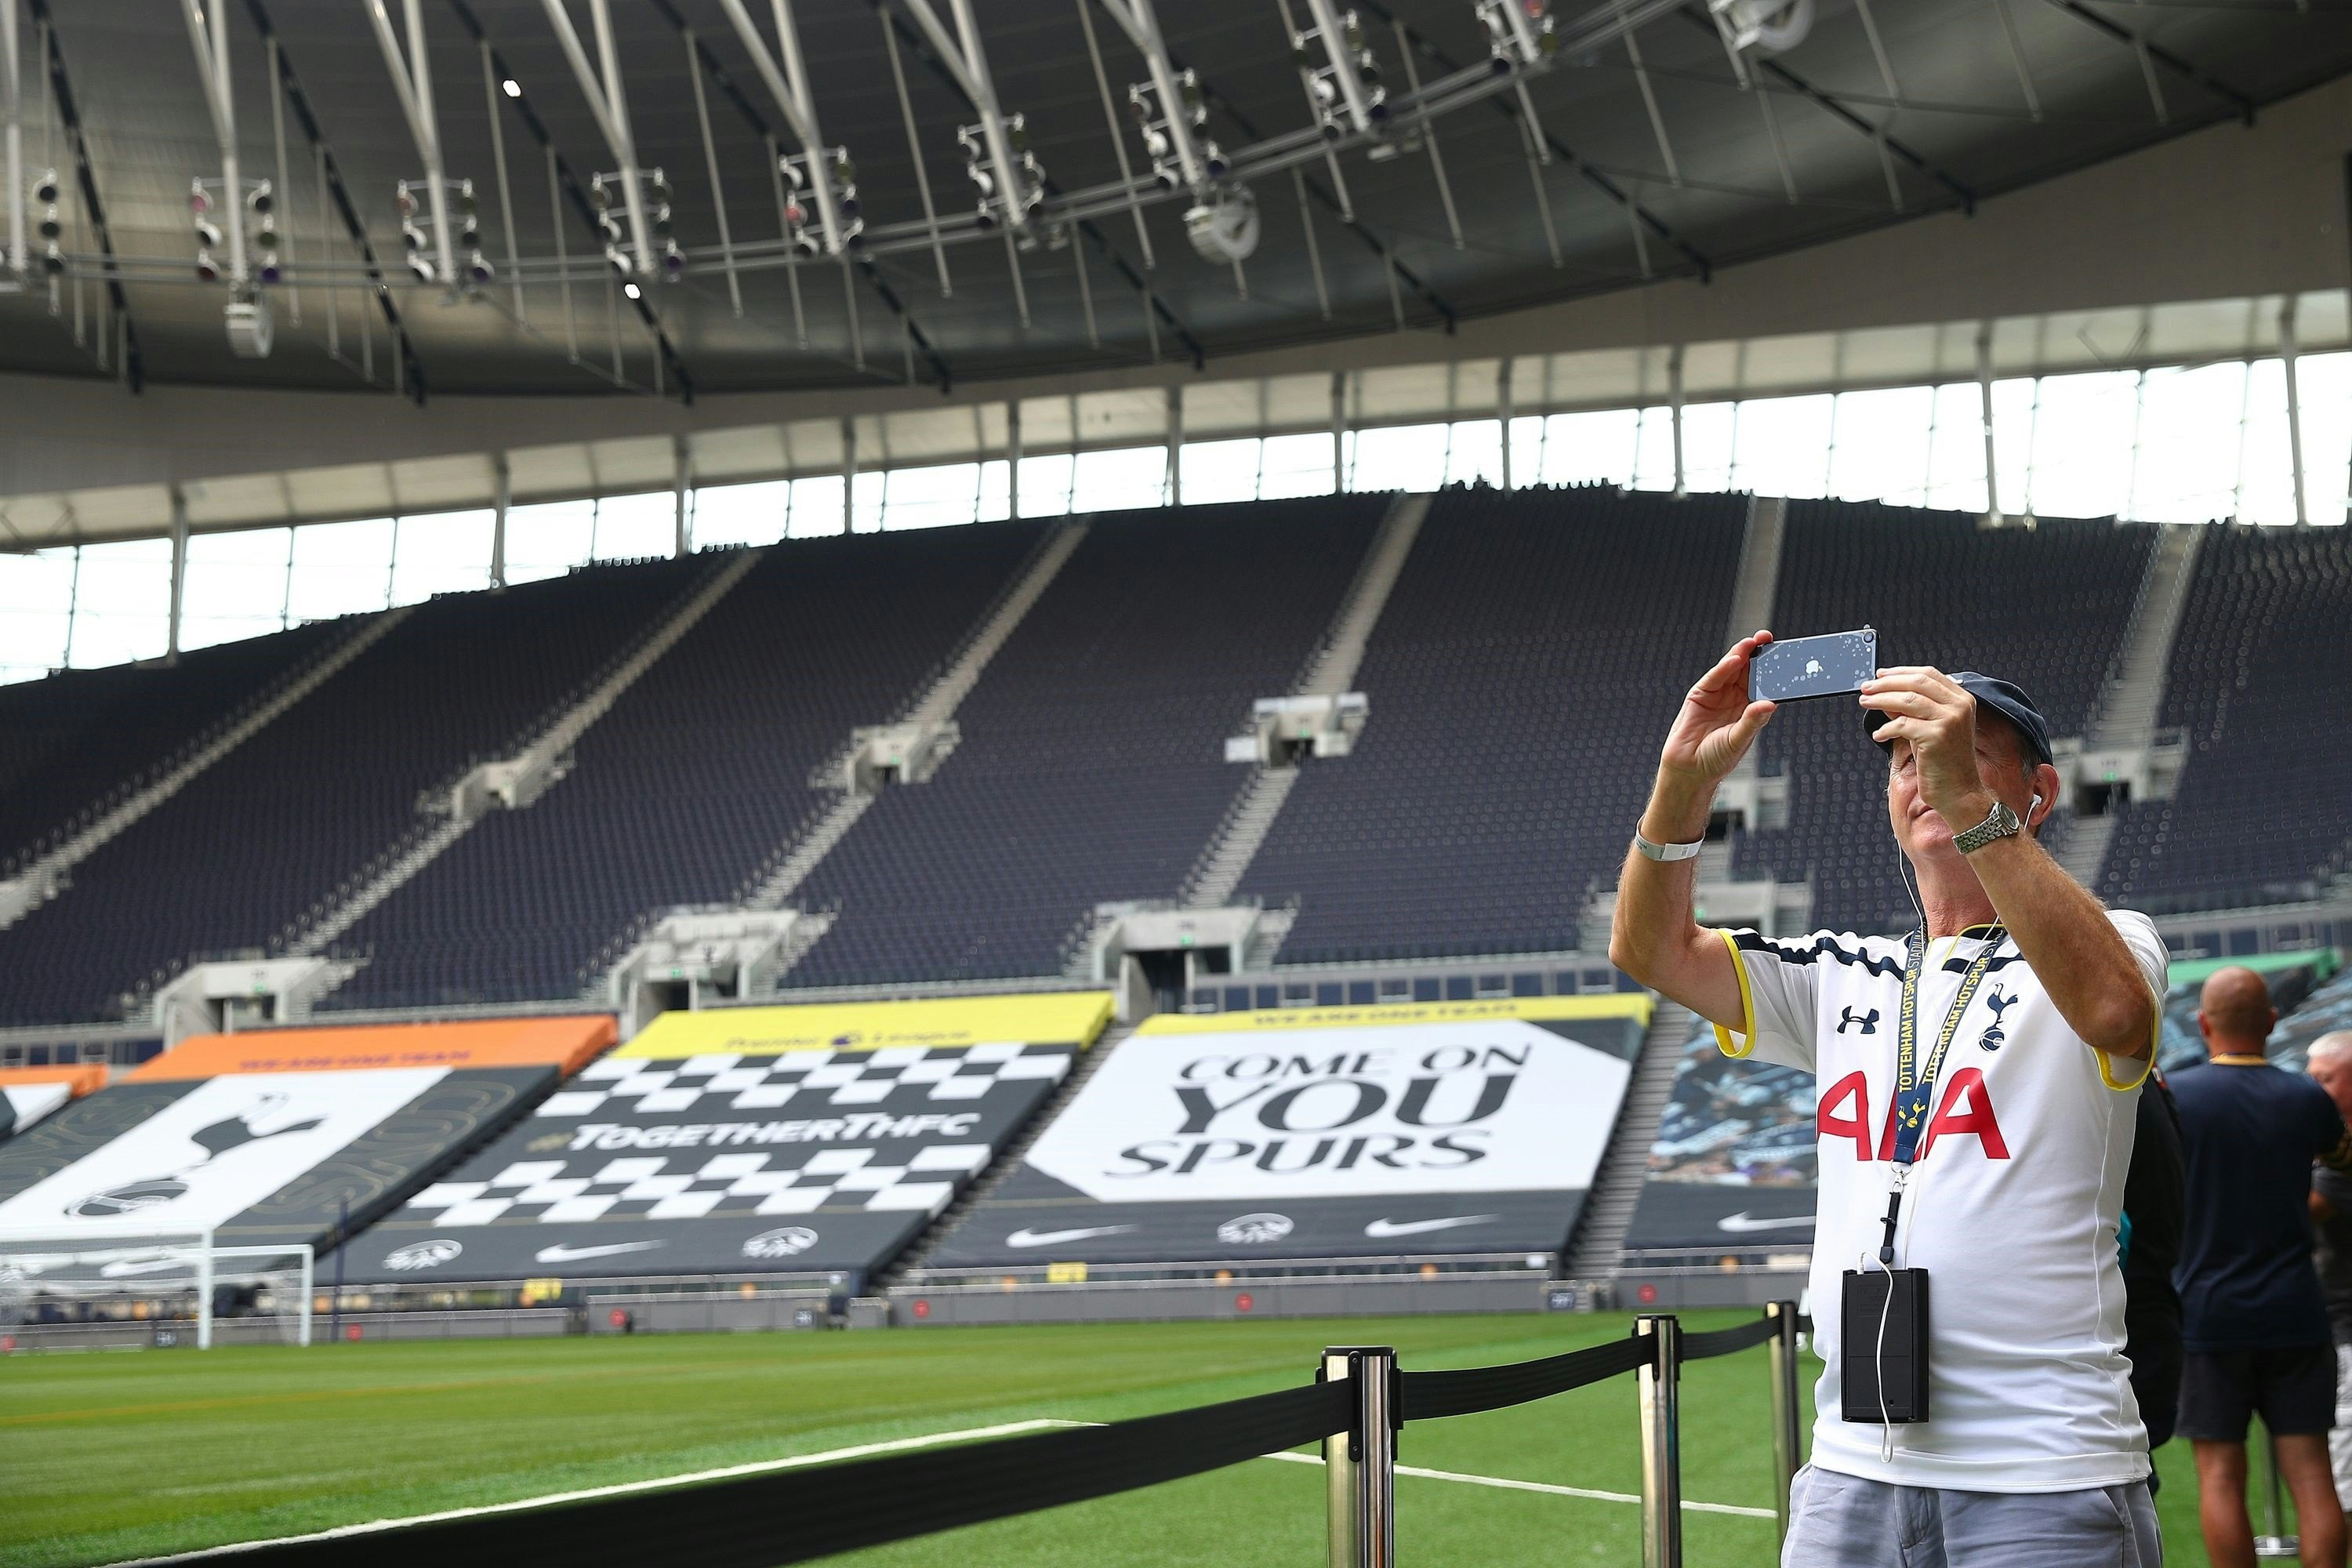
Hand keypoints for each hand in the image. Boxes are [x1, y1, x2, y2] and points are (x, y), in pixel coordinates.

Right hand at [1659, 631, 1777, 787]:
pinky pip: (1714, 678)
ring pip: (1732, 670)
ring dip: (1742, 655)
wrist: (1688, 771)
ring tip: (1753, 643)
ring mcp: (1718, 696)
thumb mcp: (1739, 740)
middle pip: (1748, 671)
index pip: (1764, 683)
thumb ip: (1753, 721)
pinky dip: (1724, 668)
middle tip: (1767, 640)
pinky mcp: (1700, 695)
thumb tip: (1771, 705)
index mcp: (1750, 710)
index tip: (1784, 655)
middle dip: (1758, 655)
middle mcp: (1735, 699)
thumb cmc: (1716, 760)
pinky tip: (1735, 659)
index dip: (1772, 669)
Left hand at [1861, 666, 1989, 821]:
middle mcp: (1959, 706)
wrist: (1959, 792)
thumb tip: (1885, 694)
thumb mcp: (1928, 729)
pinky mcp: (1937, 735)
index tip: (1880, 675)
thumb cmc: (1944, 762)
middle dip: (1886, 684)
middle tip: (1866, 688)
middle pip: (1916, 682)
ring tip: (1865, 703)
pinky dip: (1886, 729)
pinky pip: (1902, 724)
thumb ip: (1911, 710)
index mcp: (1961, 699)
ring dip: (1880, 700)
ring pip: (1907, 700)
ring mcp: (1950, 720)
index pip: (1928, 674)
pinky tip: (1879, 735)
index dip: (1900, 672)